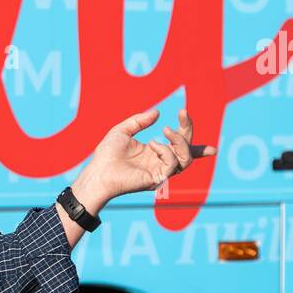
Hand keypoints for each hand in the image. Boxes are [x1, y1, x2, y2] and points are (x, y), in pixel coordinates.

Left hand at [75, 107, 215, 204]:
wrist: (98, 171)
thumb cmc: (106, 154)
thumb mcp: (123, 130)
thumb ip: (140, 121)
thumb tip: (157, 112)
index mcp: (155, 153)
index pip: (181, 148)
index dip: (194, 138)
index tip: (186, 114)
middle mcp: (161, 163)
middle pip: (187, 150)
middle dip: (188, 130)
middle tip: (183, 113)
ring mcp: (161, 173)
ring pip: (185, 158)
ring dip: (180, 141)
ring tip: (166, 130)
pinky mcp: (157, 180)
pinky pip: (173, 164)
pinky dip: (166, 151)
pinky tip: (153, 145)